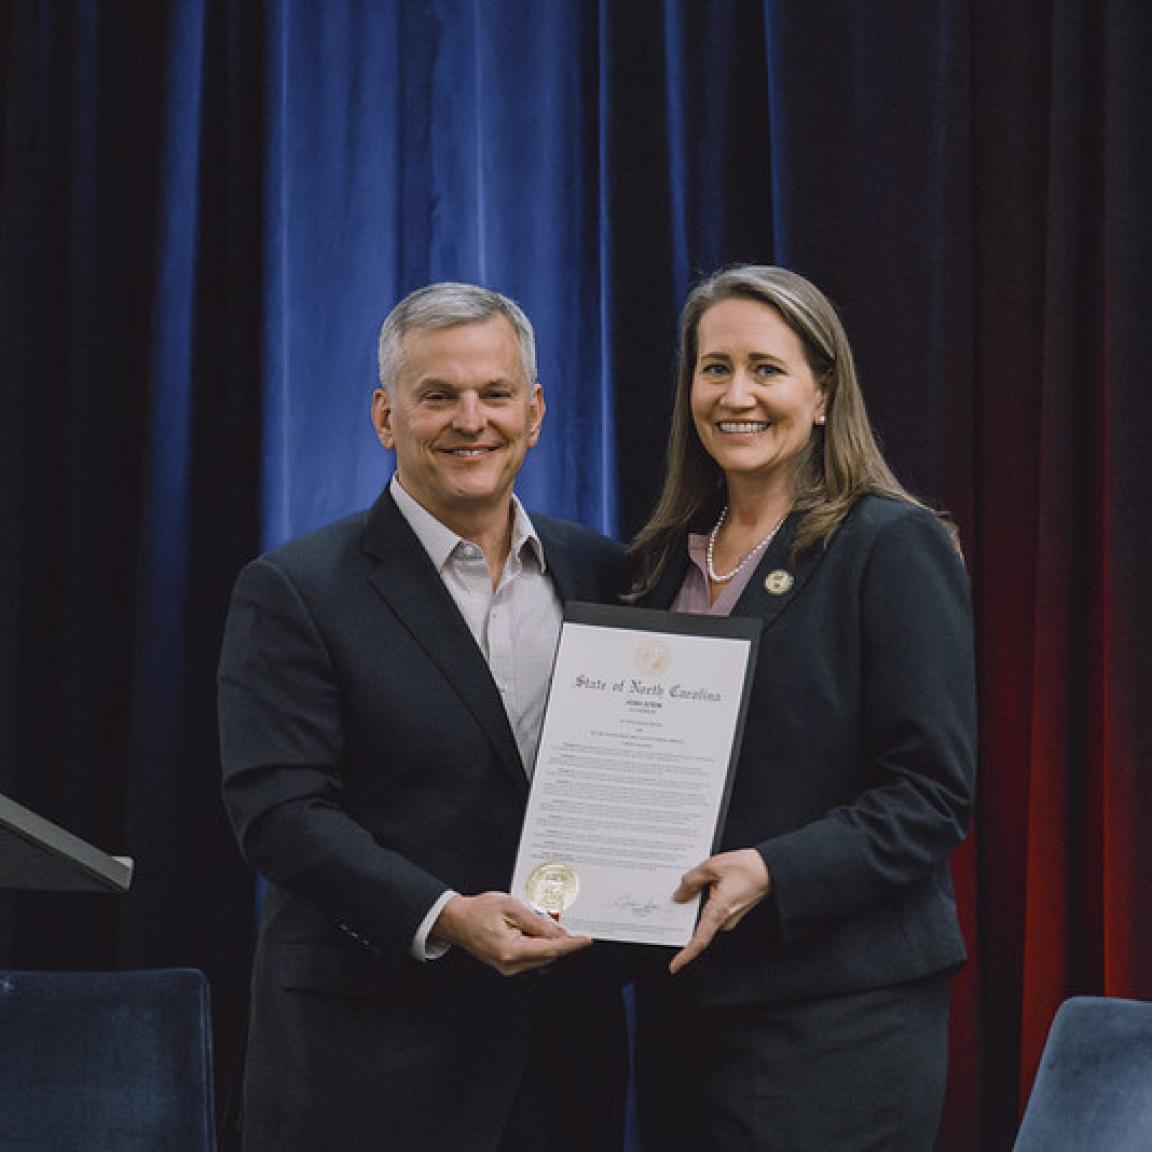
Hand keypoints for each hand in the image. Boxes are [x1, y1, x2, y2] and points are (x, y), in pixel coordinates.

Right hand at [431, 891, 592, 975]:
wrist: (457, 920)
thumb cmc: (479, 911)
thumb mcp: (512, 907)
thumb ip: (537, 922)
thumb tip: (559, 933)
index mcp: (511, 951)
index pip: (551, 949)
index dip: (571, 944)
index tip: (586, 940)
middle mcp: (510, 965)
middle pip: (548, 955)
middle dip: (562, 941)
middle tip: (574, 926)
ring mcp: (508, 967)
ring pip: (541, 957)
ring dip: (550, 943)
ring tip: (552, 924)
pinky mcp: (507, 965)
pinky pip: (531, 956)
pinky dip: (540, 945)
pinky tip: (540, 932)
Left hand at [668, 849, 771, 974]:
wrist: (770, 868)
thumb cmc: (747, 868)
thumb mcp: (712, 867)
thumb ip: (691, 881)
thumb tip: (679, 895)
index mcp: (719, 911)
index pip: (699, 940)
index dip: (685, 955)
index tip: (674, 966)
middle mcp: (726, 919)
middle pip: (698, 924)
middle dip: (687, 911)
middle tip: (681, 891)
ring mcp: (730, 917)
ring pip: (705, 915)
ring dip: (698, 901)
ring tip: (701, 879)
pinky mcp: (733, 912)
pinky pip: (714, 910)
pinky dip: (706, 899)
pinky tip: (708, 882)